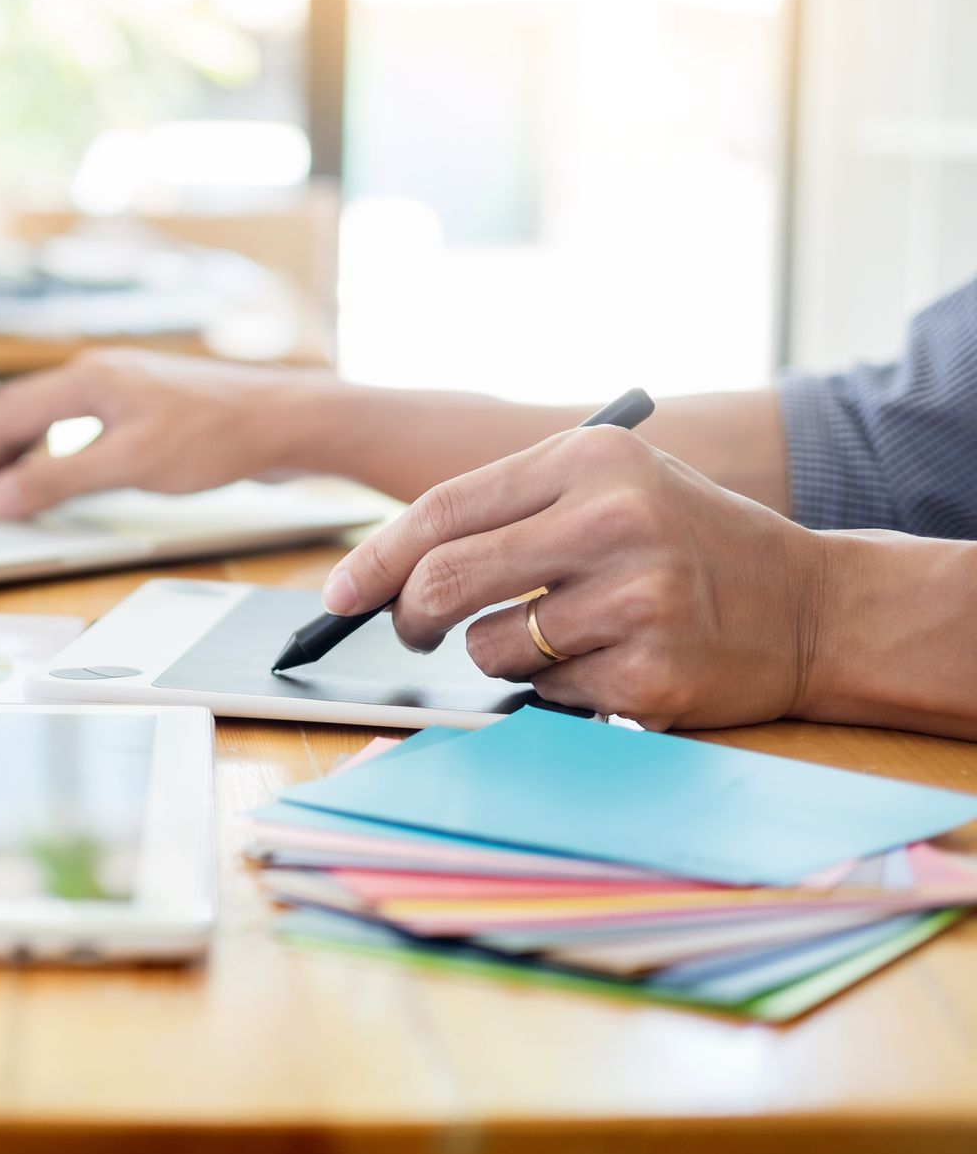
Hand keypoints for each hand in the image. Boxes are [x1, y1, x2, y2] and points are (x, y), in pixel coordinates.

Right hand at [0, 349, 320, 518]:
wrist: (287, 420)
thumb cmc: (218, 434)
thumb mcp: (127, 466)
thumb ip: (56, 481)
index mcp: (87, 379)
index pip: (3, 417)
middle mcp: (100, 375)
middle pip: (17, 412)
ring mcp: (124, 389)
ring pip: (47, 418)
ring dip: (12, 452)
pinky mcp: (147, 408)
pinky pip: (76, 427)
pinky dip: (49, 452)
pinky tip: (54, 474)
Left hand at [324, 426, 831, 729]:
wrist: (816, 606)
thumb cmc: (687, 542)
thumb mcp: (611, 487)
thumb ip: (508, 510)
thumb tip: (383, 569)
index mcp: (591, 460)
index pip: (442, 511)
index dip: (374, 559)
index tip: (337, 594)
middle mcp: (615, 521)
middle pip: (445, 581)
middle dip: (408, 616)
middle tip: (411, 629)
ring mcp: (637, 602)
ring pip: (488, 647)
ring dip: (500, 653)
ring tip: (563, 633)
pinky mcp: (650, 676)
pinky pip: (544, 693)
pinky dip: (556, 687)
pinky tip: (612, 662)